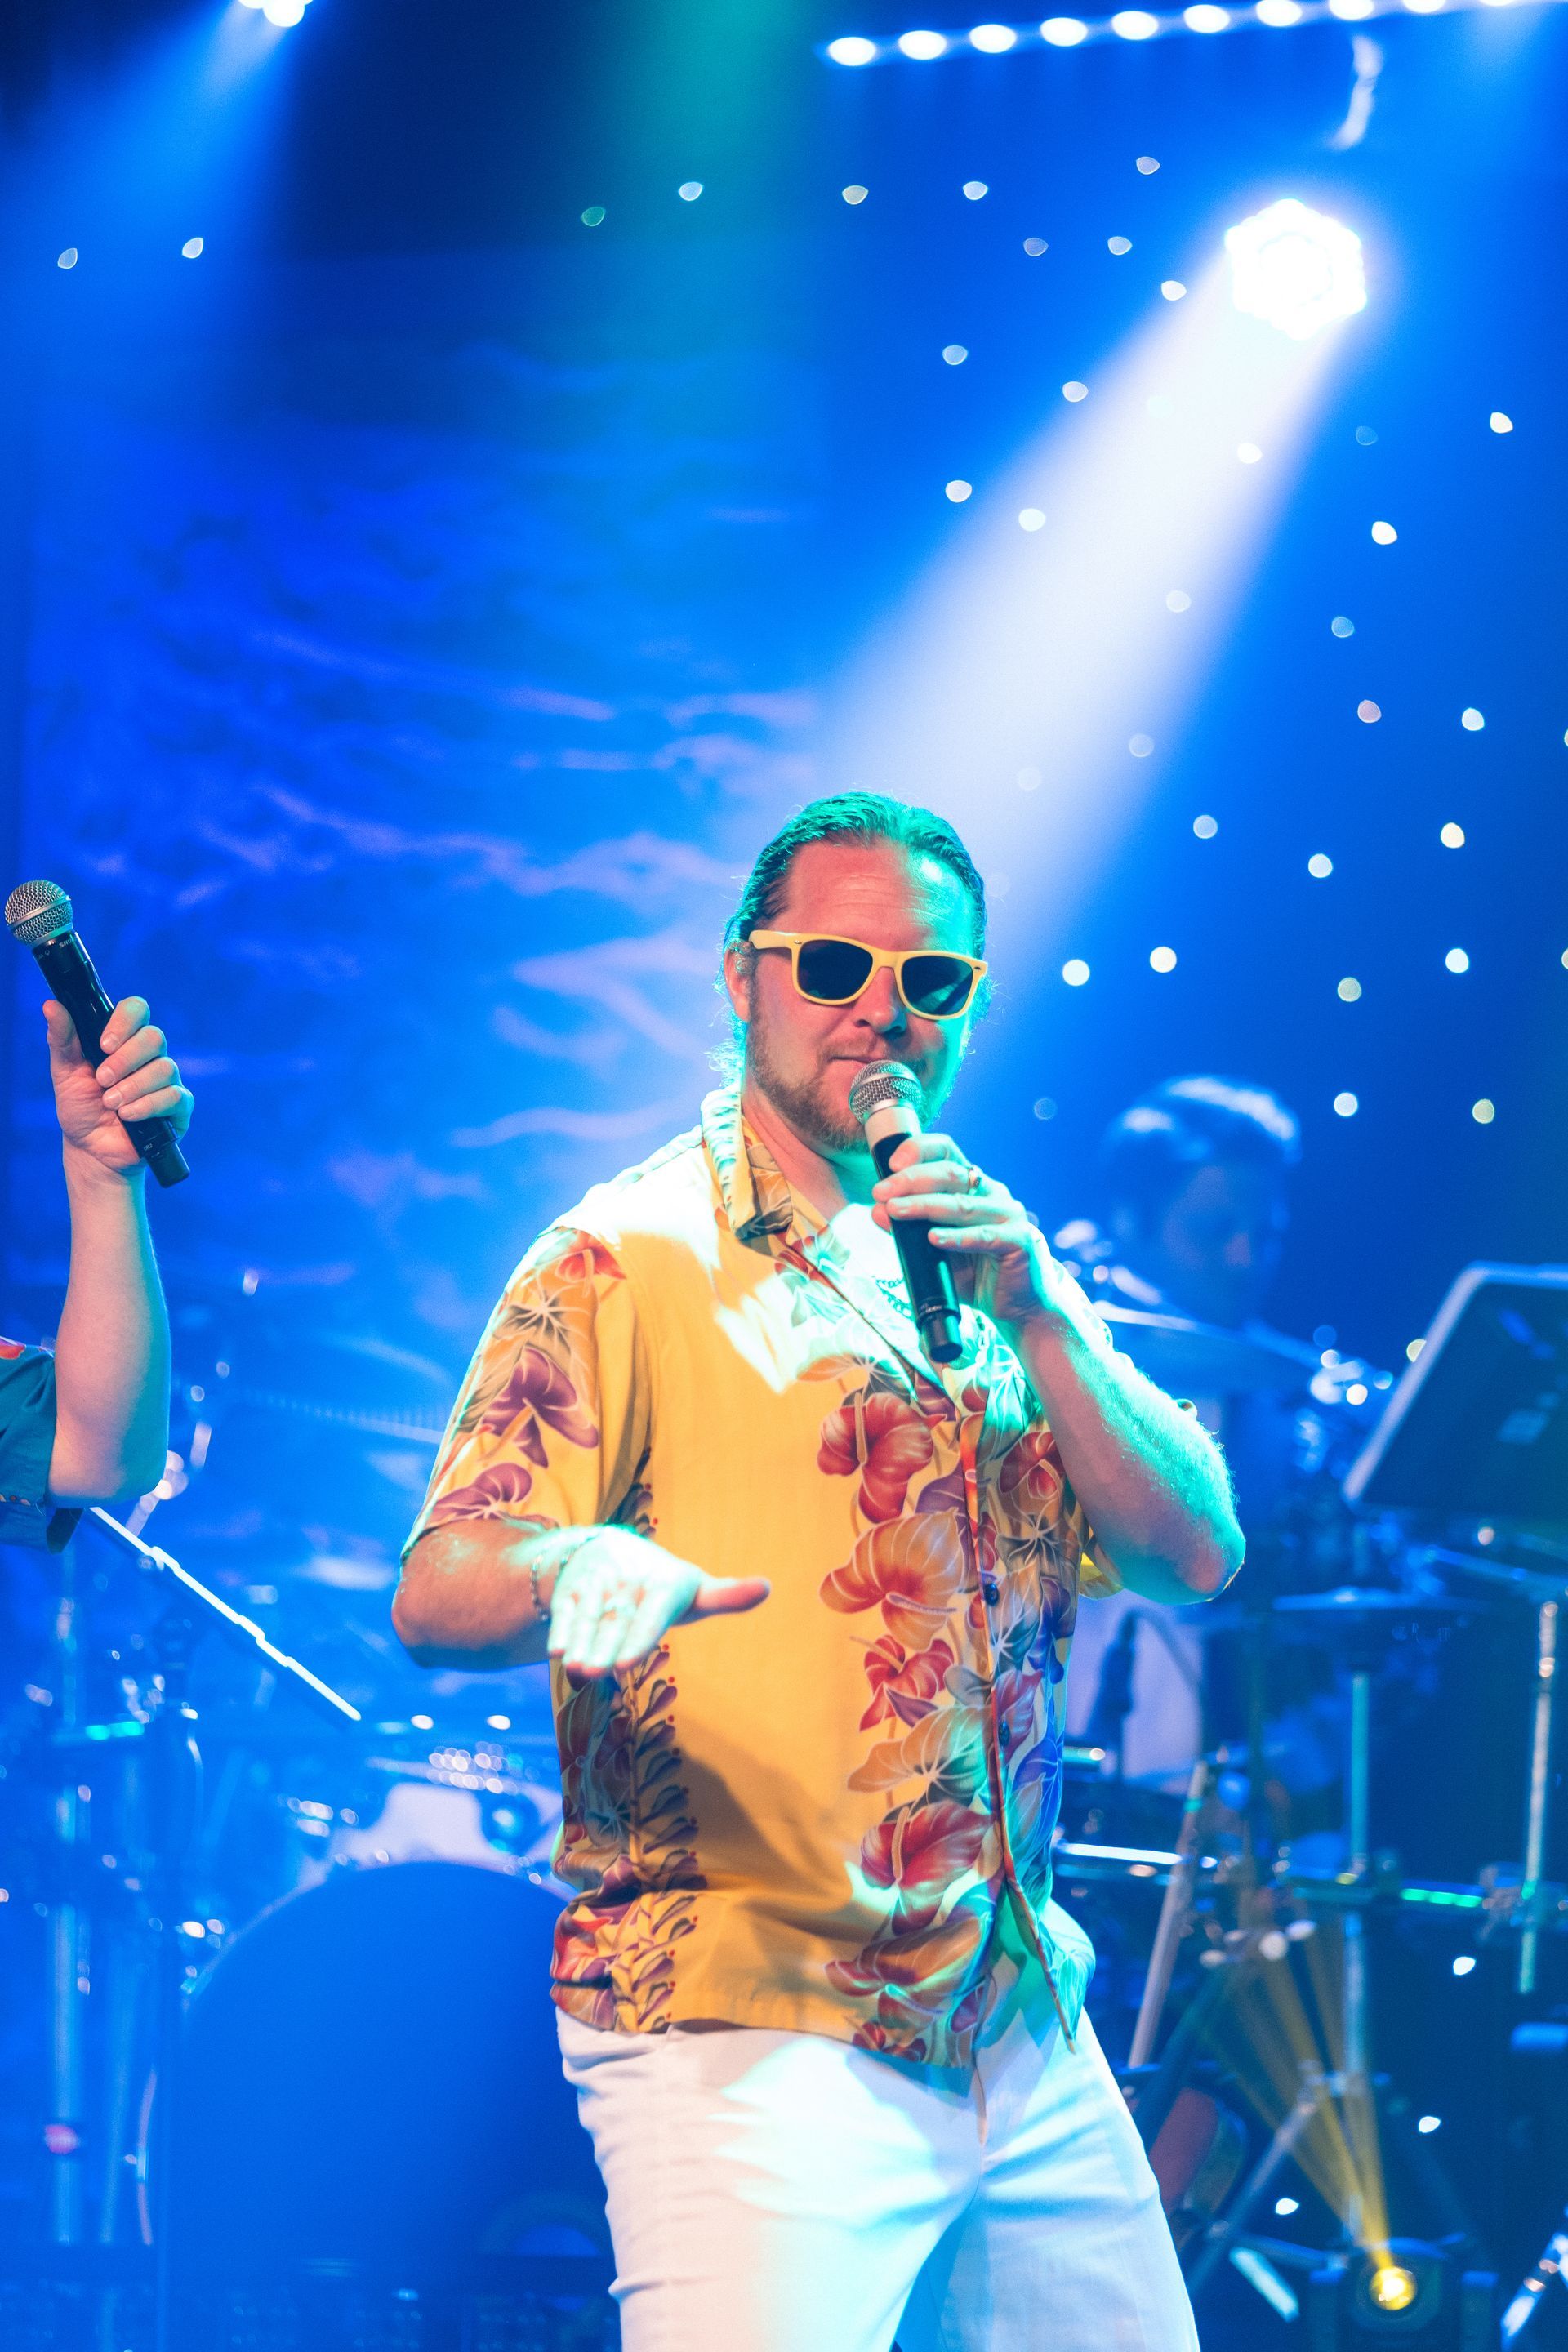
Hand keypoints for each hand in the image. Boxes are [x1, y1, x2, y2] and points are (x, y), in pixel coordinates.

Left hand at [46, 996, 193, 1175]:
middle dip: (125, 1060)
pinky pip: (174, 1096)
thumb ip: (62, 1039)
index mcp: (124, 1040)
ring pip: (165, 1068)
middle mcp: (149, 1055)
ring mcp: (167, 1080)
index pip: (136, 1009)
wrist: (91, 1149)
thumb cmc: (80, 1108)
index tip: (104, 1045)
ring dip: (132, 1087)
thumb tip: (51, 1005)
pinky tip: (128, 1115)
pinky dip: (147, 1106)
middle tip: (102, 1080)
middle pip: (154, 1037)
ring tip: (111, 1104)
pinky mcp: (179, 1106)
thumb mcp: (65, 1073)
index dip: (124, 1022)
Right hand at [547, 1527, 769, 1680]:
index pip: (653, 1614)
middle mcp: (629, 1583)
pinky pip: (566, 1612)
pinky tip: (558, 1651)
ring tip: (579, 1670)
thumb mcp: (694, 1590)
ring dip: (582, 1644)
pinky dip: (561, 1629)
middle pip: (618, 1622)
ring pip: (590, 1619)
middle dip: (606, 1647)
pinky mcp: (571, 1591)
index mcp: (665, 1584)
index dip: (641, 1637)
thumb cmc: (663, 1586)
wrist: (608, 1550)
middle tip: (598, 1672)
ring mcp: (598, 1585)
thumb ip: (727, 1596)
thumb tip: (767, 1587)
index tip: (629, 1664)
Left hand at [872, 1132, 1067, 1341]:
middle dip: (911, 1180)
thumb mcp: (935, 1251)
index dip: (919, 1150)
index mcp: (974, 1186)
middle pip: (951, 1173)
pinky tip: (933, 1239)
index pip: (947, 1152)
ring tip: (895, 1210)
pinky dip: (956, 1237)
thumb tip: (877, 1210)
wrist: (1018, 1306)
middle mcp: (993, 1193)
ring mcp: (1010, 1215)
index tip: (890, 1164)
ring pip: (963, 1204)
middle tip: (881, 1191)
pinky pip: (984, 1236)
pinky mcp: (1020, 1241)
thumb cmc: (976, 1273)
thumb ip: (908, 1232)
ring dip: (924, 1206)